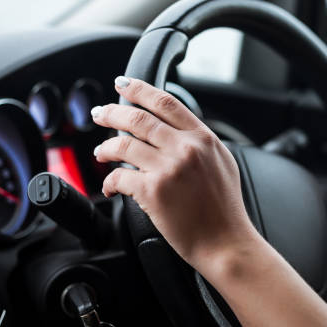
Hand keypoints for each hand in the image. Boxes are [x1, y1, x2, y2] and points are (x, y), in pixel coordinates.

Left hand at [90, 76, 257, 272]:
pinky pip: (119, 176)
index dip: (139, 89)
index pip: (165, 102)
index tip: (123, 84)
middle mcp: (185, 148)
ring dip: (105, 147)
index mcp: (203, 138)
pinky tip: (109, 185)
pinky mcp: (153, 192)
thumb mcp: (222, 161)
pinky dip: (109, 180)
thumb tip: (176, 130)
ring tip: (100, 152)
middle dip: (112, 112)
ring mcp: (168, 169)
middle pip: (138, 118)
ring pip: (123, 144)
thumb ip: (199, 142)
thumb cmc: (225, 208)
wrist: (226, 242)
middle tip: (100, 113)